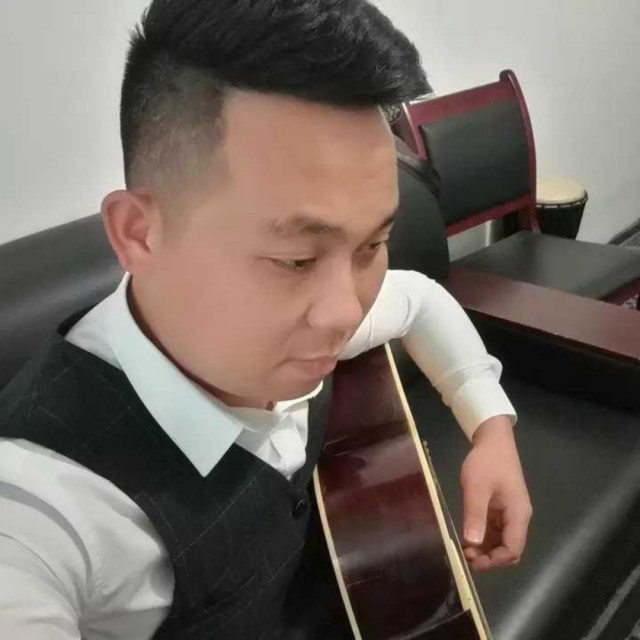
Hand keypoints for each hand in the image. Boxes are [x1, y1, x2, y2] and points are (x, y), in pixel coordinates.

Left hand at [460, 416, 531, 571]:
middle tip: (465, 555)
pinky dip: (483, 537)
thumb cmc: (486, 462)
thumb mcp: (476, 488)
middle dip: (489, 557)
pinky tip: (468, 536)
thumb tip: (472, 544)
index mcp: (518, 514)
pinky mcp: (501, 508)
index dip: (494, 561)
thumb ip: (475, 515)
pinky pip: (495, 530)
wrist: (493, 440)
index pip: (512, 550)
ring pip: (501, 541)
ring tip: (464, 548)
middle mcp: (518, 517)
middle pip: (509, 549)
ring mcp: (510, 513)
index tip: (472, 561)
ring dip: (485, 548)